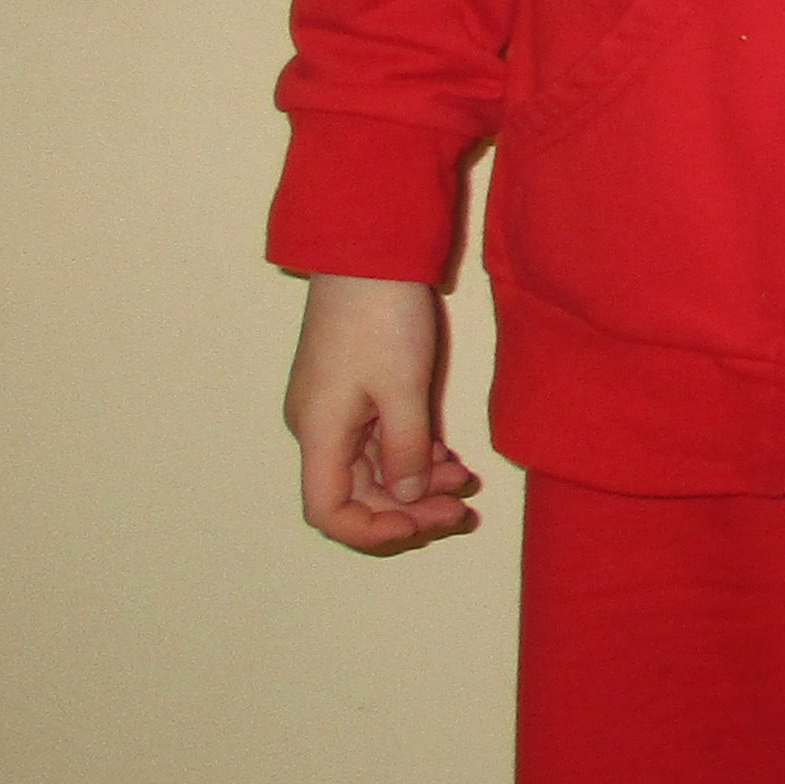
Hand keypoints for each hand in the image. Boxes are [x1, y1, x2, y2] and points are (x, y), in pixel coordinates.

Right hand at [283, 274, 482, 555]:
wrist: (369, 254)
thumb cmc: (382, 318)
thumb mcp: (403, 389)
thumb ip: (407, 449)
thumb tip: (407, 496)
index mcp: (319, 433)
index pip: (328, 510)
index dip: (371, 529)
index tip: (419, 524)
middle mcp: (320, 430)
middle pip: (357, 493)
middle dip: (408, 507)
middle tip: (461, 509)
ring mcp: (337, 411)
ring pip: (374, 469)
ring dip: (416, 483)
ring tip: (465, 481)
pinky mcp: (356, 393)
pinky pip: (381, 441)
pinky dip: (413, 455)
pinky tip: (448, 458)